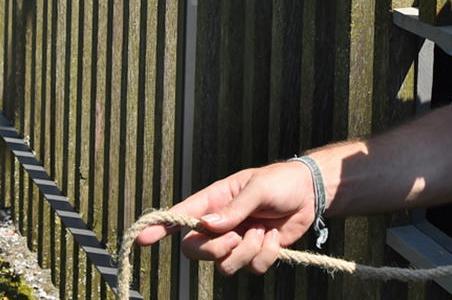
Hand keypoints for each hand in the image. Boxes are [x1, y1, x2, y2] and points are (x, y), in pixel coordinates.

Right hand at [134, 162, 316, 275]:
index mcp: (214, 201)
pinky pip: (252, 269)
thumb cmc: (280, 182)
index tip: (143, 237)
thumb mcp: (257, 188)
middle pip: (196, 250)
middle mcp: (220, 224)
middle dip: (216, 249)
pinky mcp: (254, 254)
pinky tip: (275, 237)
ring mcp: (236, 241)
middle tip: (238, 236)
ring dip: (248, 250)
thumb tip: (206, 225)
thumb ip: (233, 208)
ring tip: (264, 230)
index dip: (161, 227)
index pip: (181, 215)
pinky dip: (267, 255)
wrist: (309, 195)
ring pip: (224, 265)